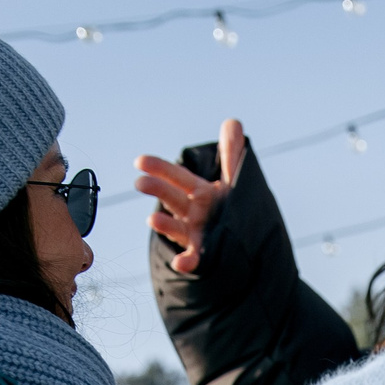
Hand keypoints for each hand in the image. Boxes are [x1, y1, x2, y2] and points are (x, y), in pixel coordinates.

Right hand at [134, 118, 247, 275]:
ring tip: (152, 219)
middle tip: (139, 183)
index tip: (140, 161)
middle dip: (157, 189)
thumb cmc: (232, 211)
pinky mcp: (203, 254)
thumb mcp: (235, 182)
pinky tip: (181, 263)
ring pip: (176, 227)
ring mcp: (195, 234)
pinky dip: (187, 261)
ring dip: (164, 224)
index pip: (177, 177)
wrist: (245, 245)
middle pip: (172, 198)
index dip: (159, 168)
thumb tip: (232, 121)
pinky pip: (194, 258)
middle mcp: (192, 213)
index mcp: (199, 193)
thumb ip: (232, 155)